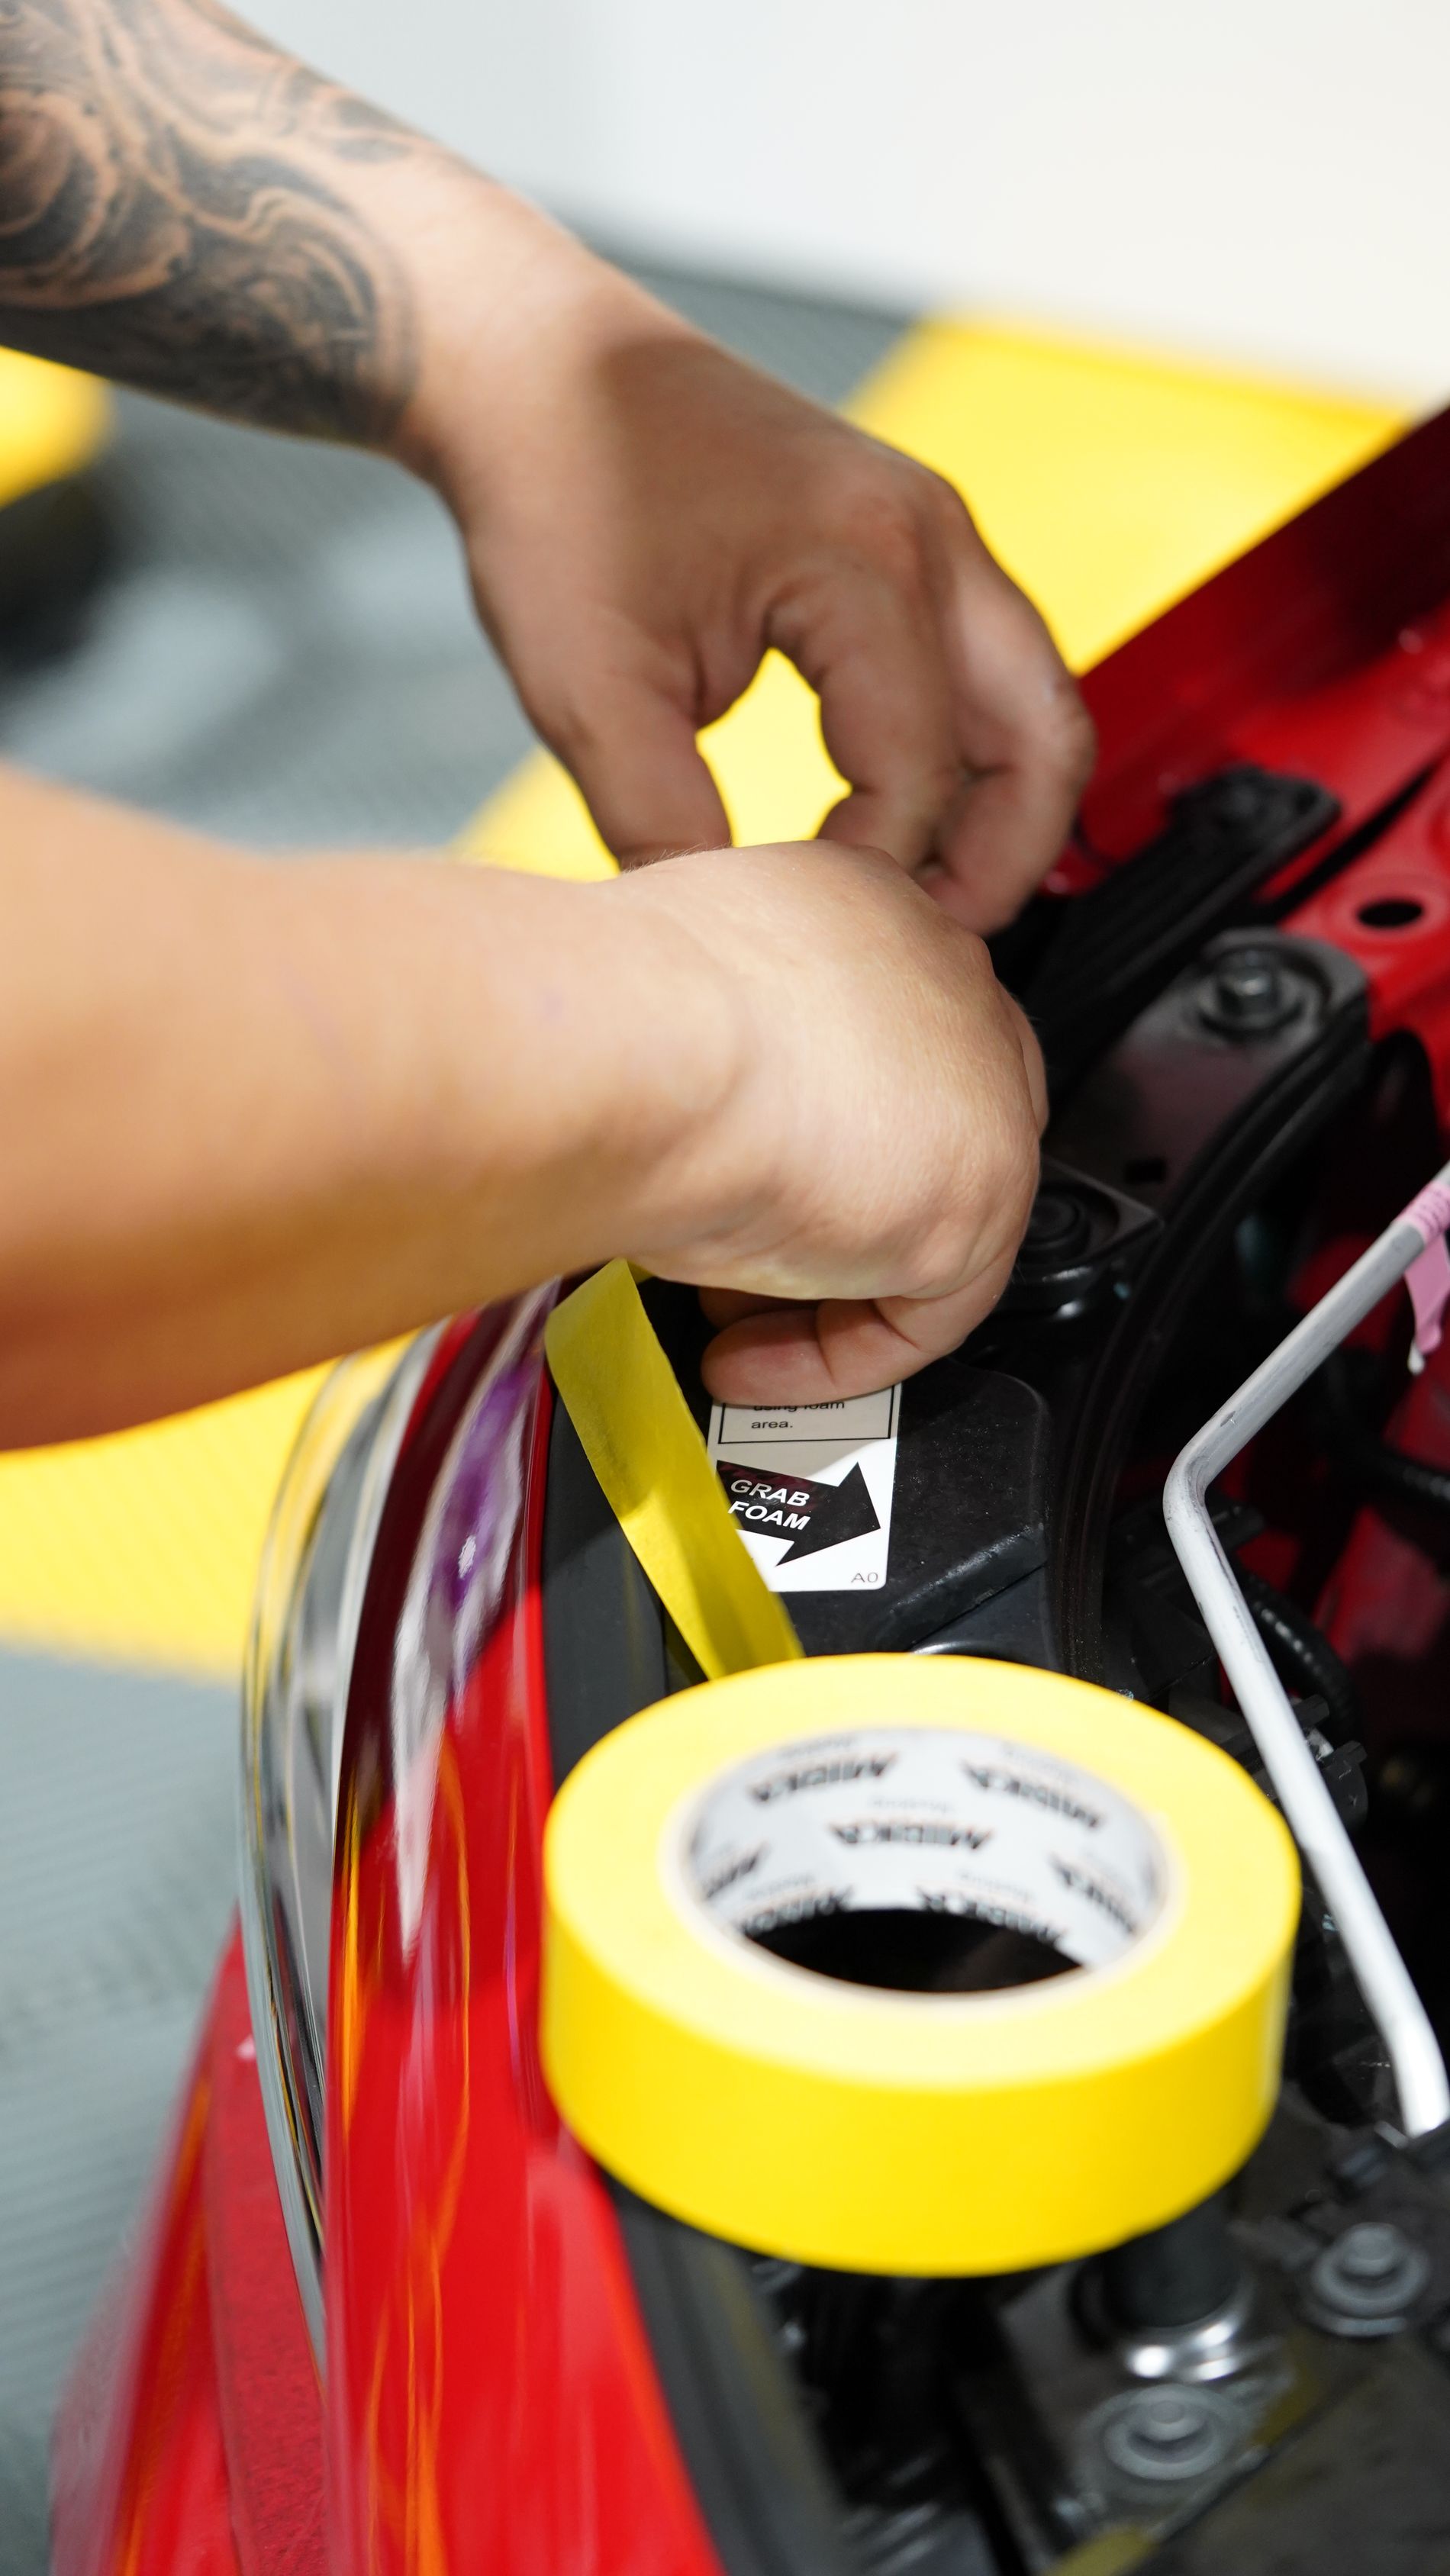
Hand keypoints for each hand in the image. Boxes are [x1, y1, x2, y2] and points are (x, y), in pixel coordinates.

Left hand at [404, 227, 1092, 933]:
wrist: (540, 370)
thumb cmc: (558, 492)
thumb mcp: (589, 692)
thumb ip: (664, 829)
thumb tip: (728, 941)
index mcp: (866, 563)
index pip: (919, 776)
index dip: (871, 878)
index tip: (806, 928)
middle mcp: (929, 536)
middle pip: (1047, 739)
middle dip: (1003, 862)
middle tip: (927, 944)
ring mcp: (932, 531)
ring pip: (1032, 705)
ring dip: (994, 811)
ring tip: (912, 894)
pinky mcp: (909, 543)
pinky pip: (986, 670)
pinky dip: (965, 756)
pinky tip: (886, 817)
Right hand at [615, 842, 1045, 1398]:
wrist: (632, 1047)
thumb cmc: (610, 1015)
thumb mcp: (670, 1008)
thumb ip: (722, 1051)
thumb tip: (703, 1117)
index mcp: (860, 906)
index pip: (874, 1036)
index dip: (811, 1133)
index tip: (743, 1182)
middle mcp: (939, 971)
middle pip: (926, 1124)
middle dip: (835, 1217)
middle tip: (737, 1273)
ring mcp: (981, 1076)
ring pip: (932, 1217)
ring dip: (826, 1293)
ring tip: (725, 1330)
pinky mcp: (981, 1186)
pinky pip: (932, 1308)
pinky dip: (839, 1353)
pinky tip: (749, 1360)